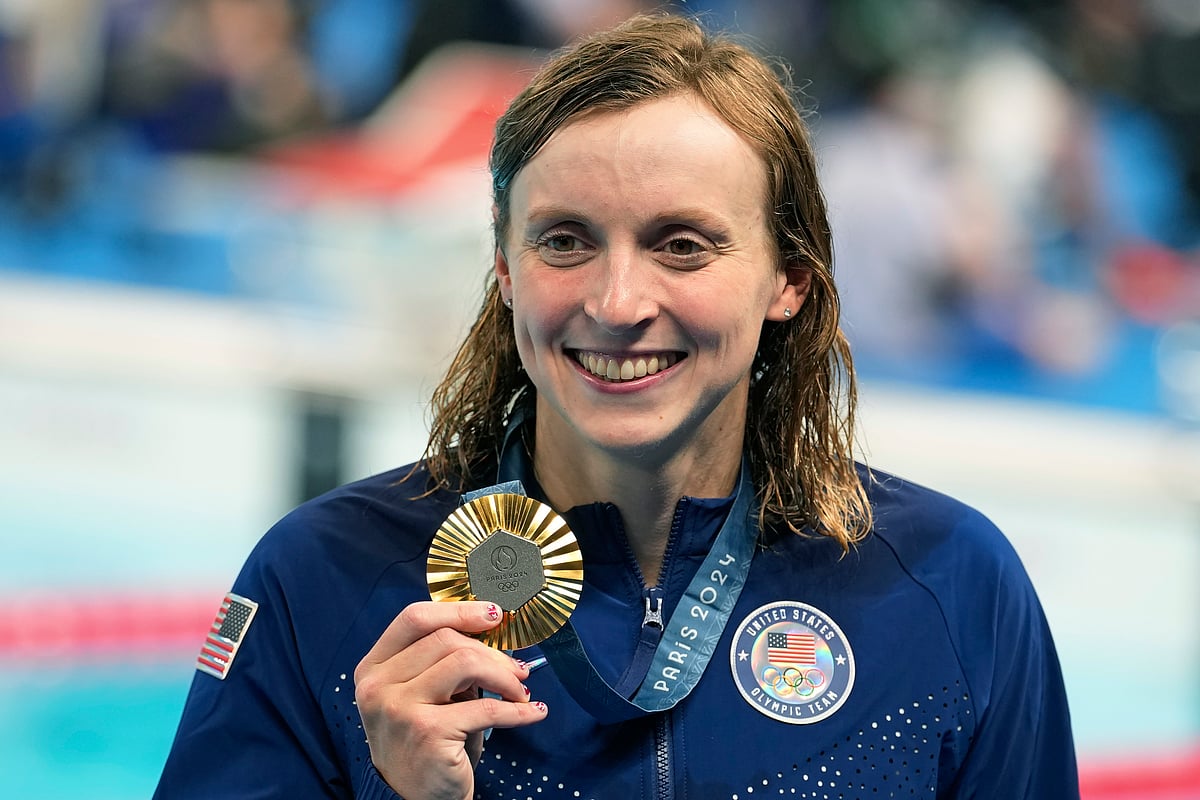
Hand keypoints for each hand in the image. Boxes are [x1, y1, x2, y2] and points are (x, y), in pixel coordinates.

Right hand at [354, 601, 547, 799]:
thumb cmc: (426, 742)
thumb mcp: (424, 695)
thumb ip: (443, 662)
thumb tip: (493, 633)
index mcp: (373, 668)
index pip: (414, 618)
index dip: (458, 610)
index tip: (494, 615)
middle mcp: (378, 686)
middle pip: (446, 639)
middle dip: (491, 651)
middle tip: (517, 669)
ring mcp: (399, 709)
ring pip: (465, 663)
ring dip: (504, 676)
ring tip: (520, 691)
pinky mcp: (427, 733)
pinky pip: (487, 708)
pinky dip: (518, 709)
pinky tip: (534, 711)